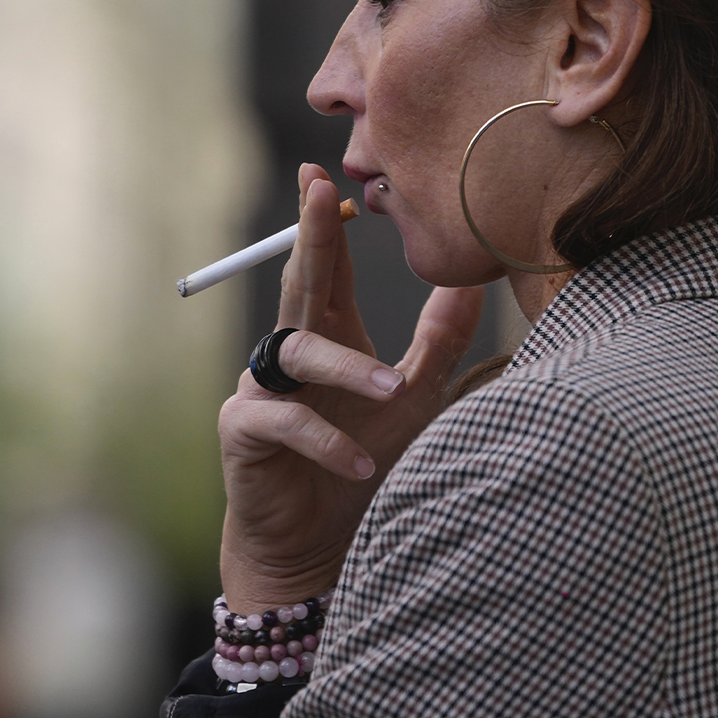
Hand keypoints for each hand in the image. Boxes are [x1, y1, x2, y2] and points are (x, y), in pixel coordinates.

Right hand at [218, 164, 482, 613]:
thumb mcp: (413, 399)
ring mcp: (263, 387)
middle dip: (310, 235)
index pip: (327, 267)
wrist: (319, 546)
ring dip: (346, 367)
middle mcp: (290, 351)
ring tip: (390, 391)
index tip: (325, 171)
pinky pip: (285, 422)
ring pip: (299, 352)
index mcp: (327, 334)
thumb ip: (438, 342)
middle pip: (300, 281)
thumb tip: (472, 282)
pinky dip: (325, 441)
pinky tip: (360, 467)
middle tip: (319, 190)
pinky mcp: (244, 431)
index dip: (326, 220)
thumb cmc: (363, 464)